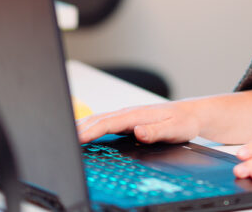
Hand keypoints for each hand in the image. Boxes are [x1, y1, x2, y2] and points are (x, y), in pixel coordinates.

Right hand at [76, 101, 200, 143]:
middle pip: (98, 119)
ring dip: (81, 125)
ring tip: (64, 133)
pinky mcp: (126, 120)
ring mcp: (126, 116)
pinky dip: (89, 126)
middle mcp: (129, 113)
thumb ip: (156, 131)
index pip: (109, 122)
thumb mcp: (174, 129)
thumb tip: (138, 131)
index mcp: (137, 115)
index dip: (92, 130)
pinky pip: (103, 122)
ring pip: (98, 119)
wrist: (190, 114)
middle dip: (79, 127)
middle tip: (61, 137)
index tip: (77, 138)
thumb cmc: (183, 122)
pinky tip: (82, 132)